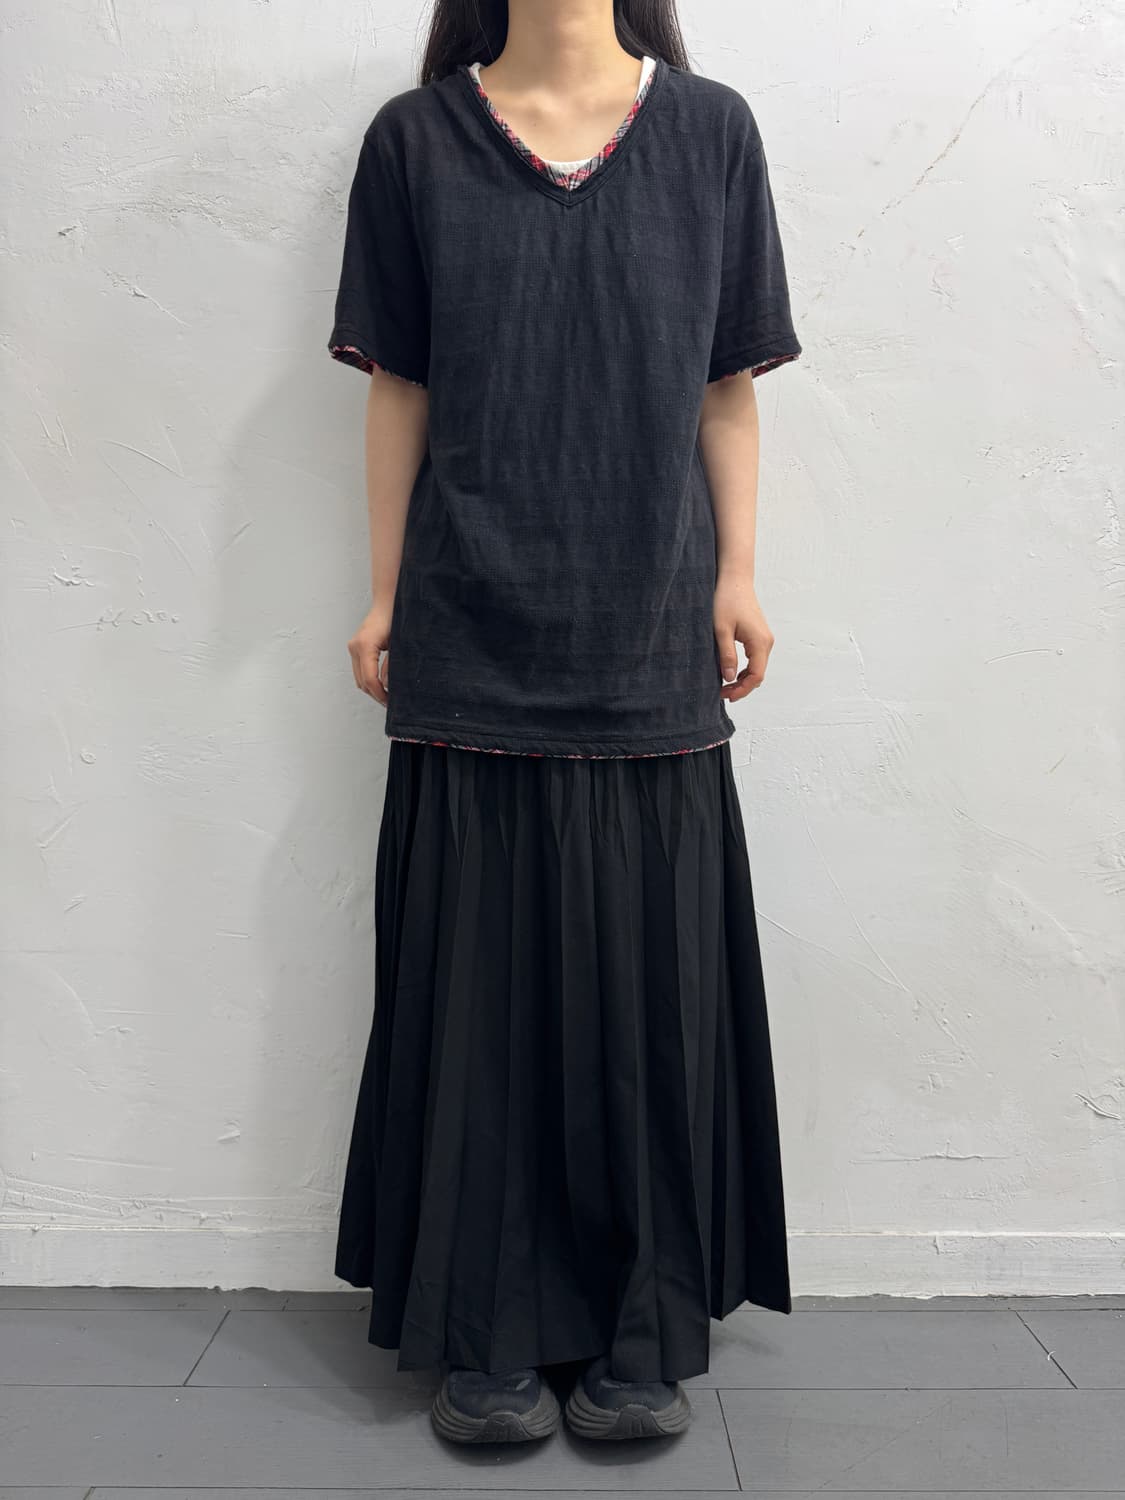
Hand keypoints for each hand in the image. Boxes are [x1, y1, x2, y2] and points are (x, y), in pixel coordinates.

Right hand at [349, 602, 391, 705]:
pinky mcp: (356, 647)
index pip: (370, 680)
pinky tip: (382, 683)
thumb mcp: (400, 644)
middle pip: (362, 682)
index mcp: (365, 645)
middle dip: (376, 695)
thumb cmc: (396, 617)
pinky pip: (359, 670)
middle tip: (392, 703)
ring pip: (359, 678)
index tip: (391, 702)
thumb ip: (393, 665)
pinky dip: (369, 679)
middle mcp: (355, 646)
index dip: (380, 694)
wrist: (388, 600)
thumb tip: (389, 686)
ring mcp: (353, 647)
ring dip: (372, 689)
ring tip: (388, 695)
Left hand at [713, 573, 773, 701]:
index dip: (742, 690)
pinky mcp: (759, 635)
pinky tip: (730, 672)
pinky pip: (755, 658)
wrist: (734, 579)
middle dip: (741, 687)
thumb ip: (726, 655)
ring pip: (757, 667)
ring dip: (743, 679)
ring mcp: (764, 638)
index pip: (756, 676)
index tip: (726, 696)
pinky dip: (745, 669)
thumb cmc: (726, 600)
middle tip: (721, 693)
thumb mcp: (721, 630)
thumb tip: (728, 678)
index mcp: (760, 642)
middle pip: (758, 674)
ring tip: (724, 685)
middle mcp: (767, 642)